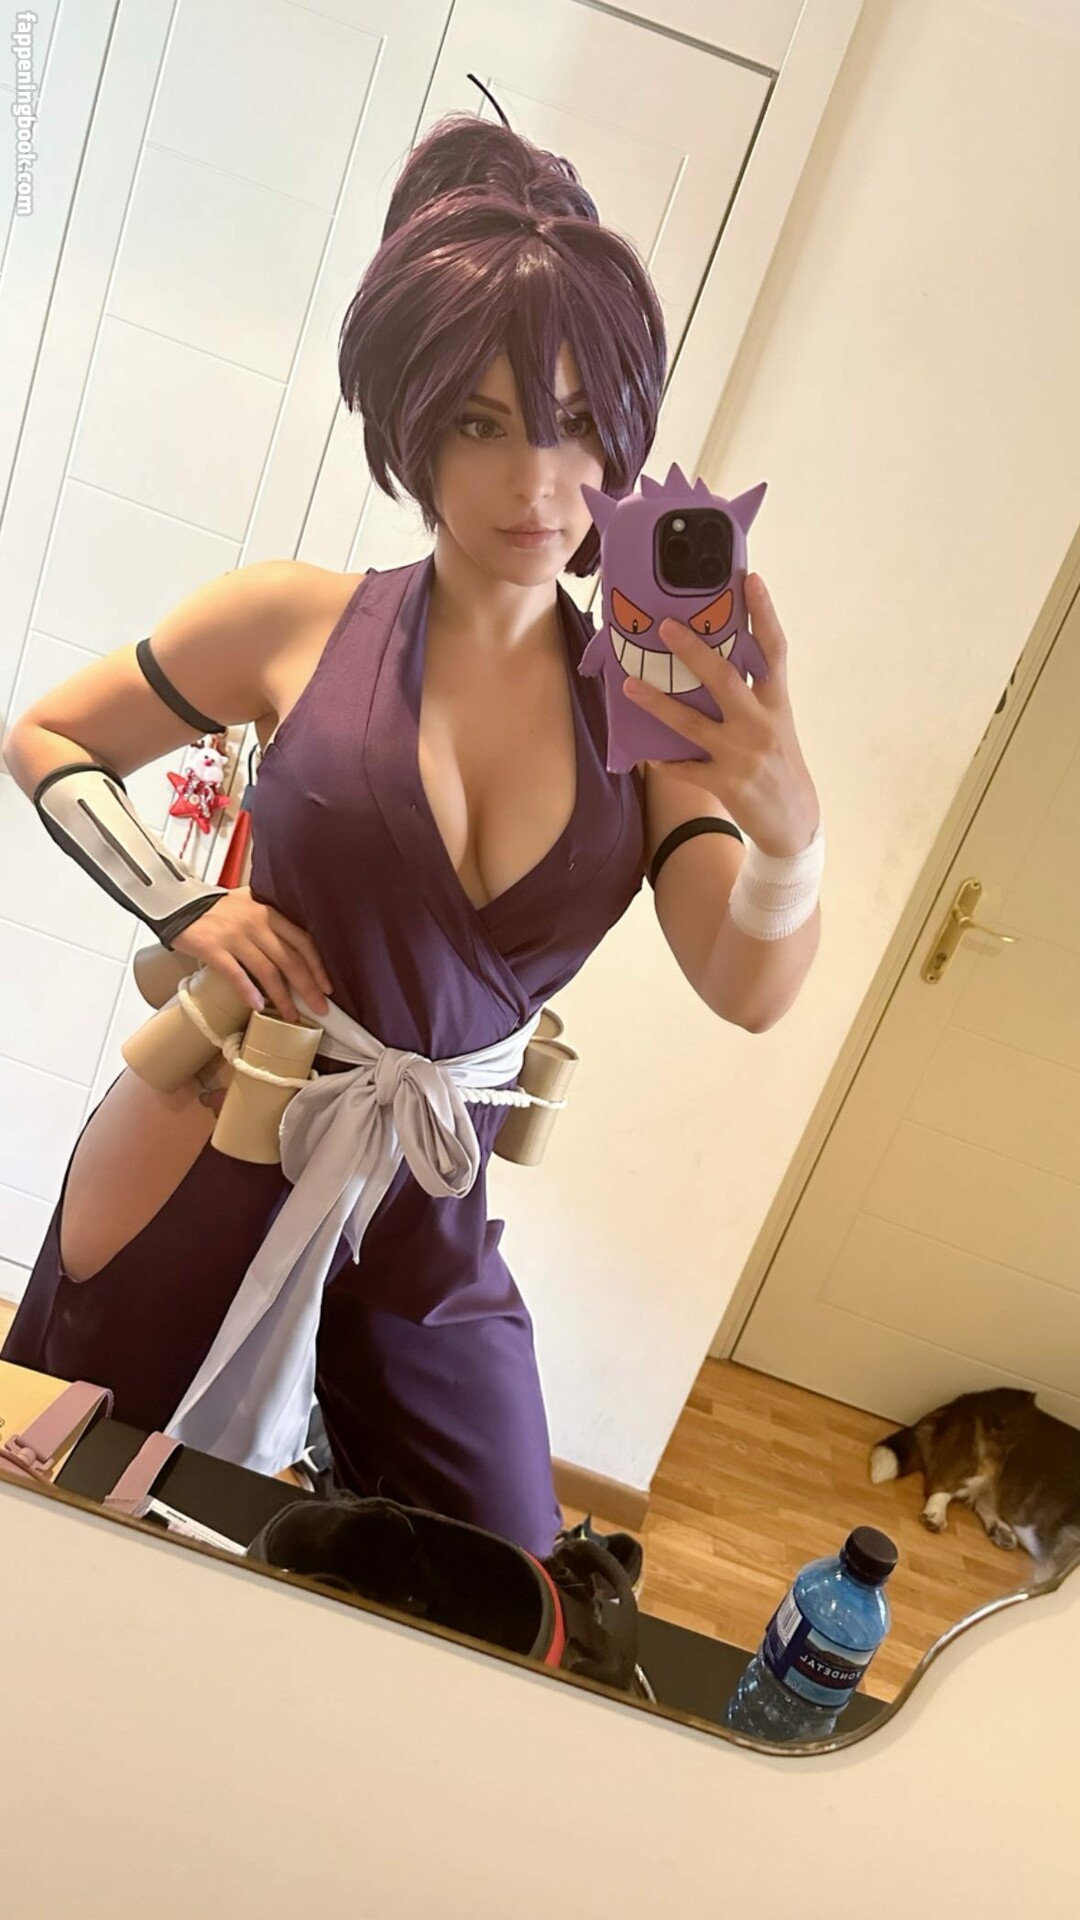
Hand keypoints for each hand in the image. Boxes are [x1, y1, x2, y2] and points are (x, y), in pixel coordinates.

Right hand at [170, 887, 332, 1021]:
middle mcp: (256, 923)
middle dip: (308, 987)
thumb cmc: (215, 908)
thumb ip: (270, 920)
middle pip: (290, 959)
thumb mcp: (249, 904)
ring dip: (282, 997)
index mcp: (268, 912)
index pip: (302, 940)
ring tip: (291, 1016)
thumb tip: (293, 946)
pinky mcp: (213, 948)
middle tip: (320, 1009)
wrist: (176, 902)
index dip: (318, 966)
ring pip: (267, 970)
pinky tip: (258, 1006)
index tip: (328, 987)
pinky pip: (236, 973)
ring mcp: (234, 936)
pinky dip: (249, 992)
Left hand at [622, 573, 819, 856]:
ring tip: (630, 684)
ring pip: (692, 723)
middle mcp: (761, 724)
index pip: (774, 649)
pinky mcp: (727, 784)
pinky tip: (647, 754)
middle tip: (665, 625)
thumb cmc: (780, 764)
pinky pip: (686, 768)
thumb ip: (752, 695)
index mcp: (777, 703)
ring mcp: (743, 755)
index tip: (751, 579)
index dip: (764, 613)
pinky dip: (666, 762)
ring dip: (657, 703)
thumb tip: (712, 662)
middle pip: (725, 678)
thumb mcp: (777, 723)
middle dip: (694, 650)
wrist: (796, 821)